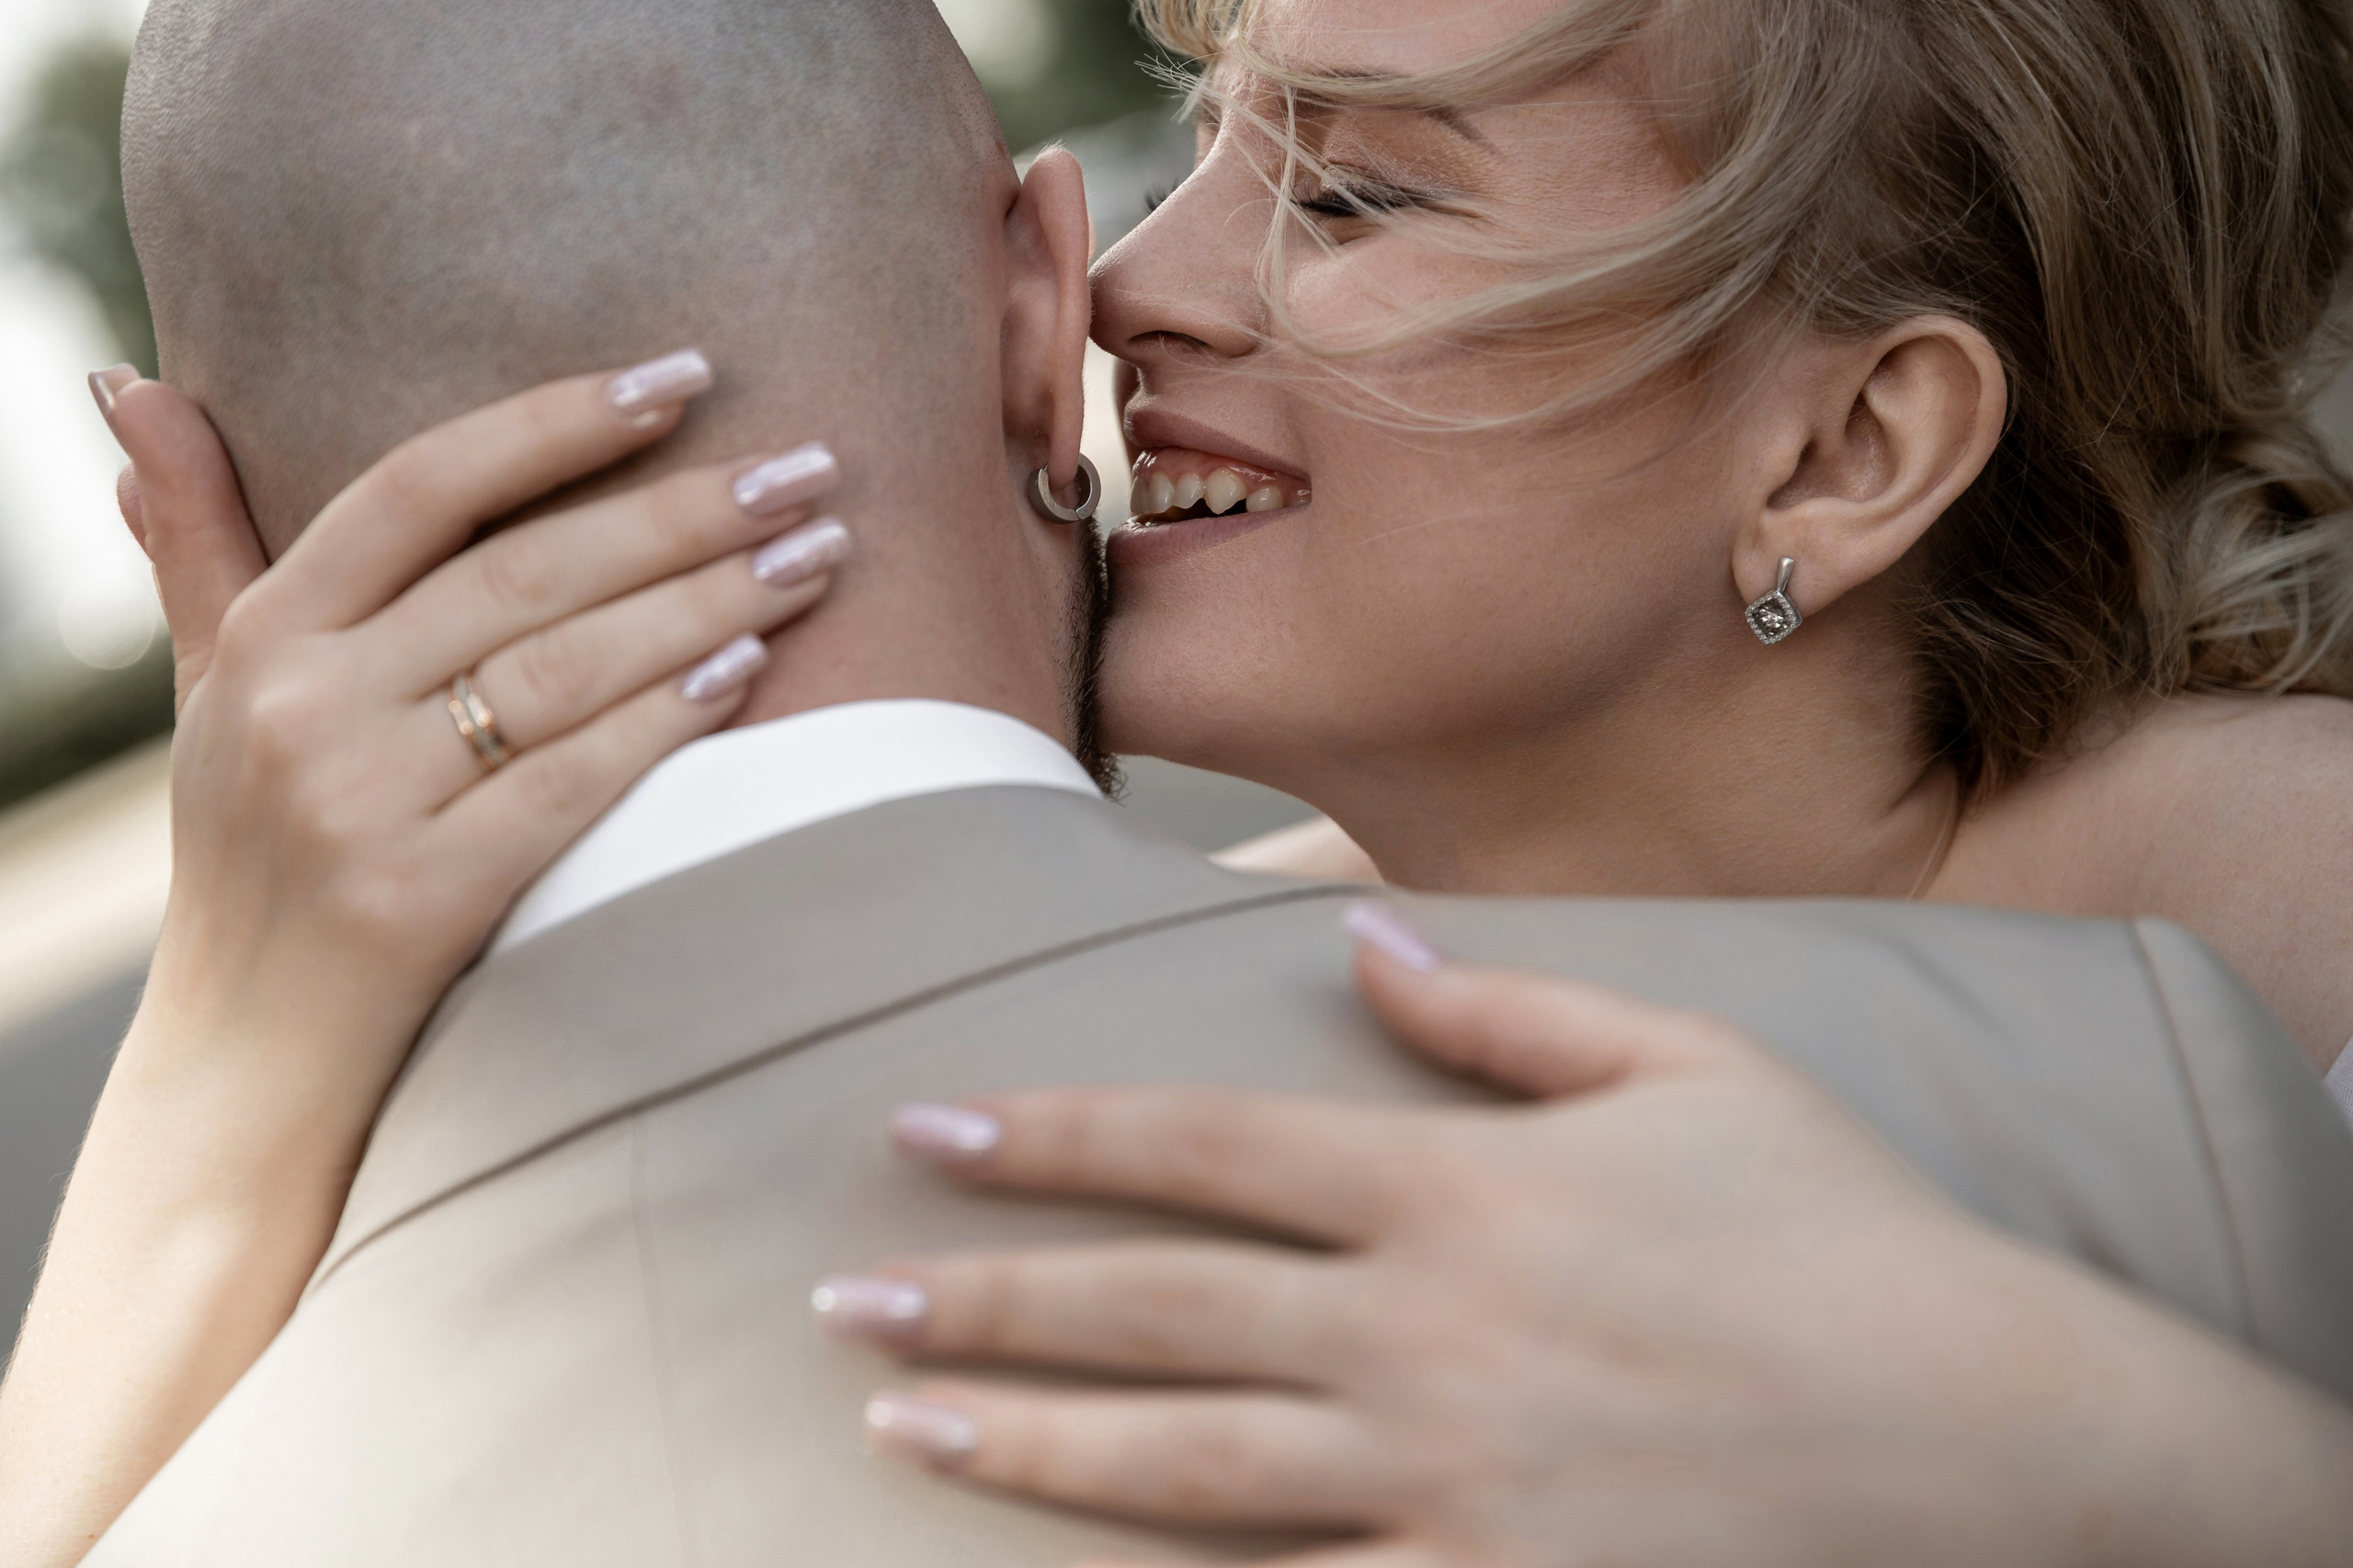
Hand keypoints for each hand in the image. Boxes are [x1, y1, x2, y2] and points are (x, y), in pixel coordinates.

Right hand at [120, 352, 849, 1113]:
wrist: (245, 1061)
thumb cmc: (259, 852)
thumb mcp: (208, 689)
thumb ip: (199, 540)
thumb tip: (134, 387)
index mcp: (267, 634)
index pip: (425, 483)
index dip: (562, 421)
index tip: (691, 375)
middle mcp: (301, 703)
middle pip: (528, 573)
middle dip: (686, 512)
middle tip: (813, 469)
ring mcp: (356, 803)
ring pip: (566, 669)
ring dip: (710, 604)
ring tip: (817, 557)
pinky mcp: (418, 899)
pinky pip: (570, 785)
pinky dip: (665, 723)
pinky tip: (752, 674)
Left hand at [822, 908, 2352, 1567]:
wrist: (1991, 1441)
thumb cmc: (1840, 1233)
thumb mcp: (1688, 1066)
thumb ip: (1505, 1006)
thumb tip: (1350, 936)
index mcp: (1455, 1188)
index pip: (1203, 1145)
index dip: (1054, 1134)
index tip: (928, 1127)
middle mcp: (1421, 1333)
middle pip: (1155, 1307)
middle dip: (985, 1293)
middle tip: (842, 1289)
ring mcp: (1446, 1477)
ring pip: (1182, 1462)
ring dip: (1025, 1437)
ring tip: (897, 1418)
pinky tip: (1072, 1567)